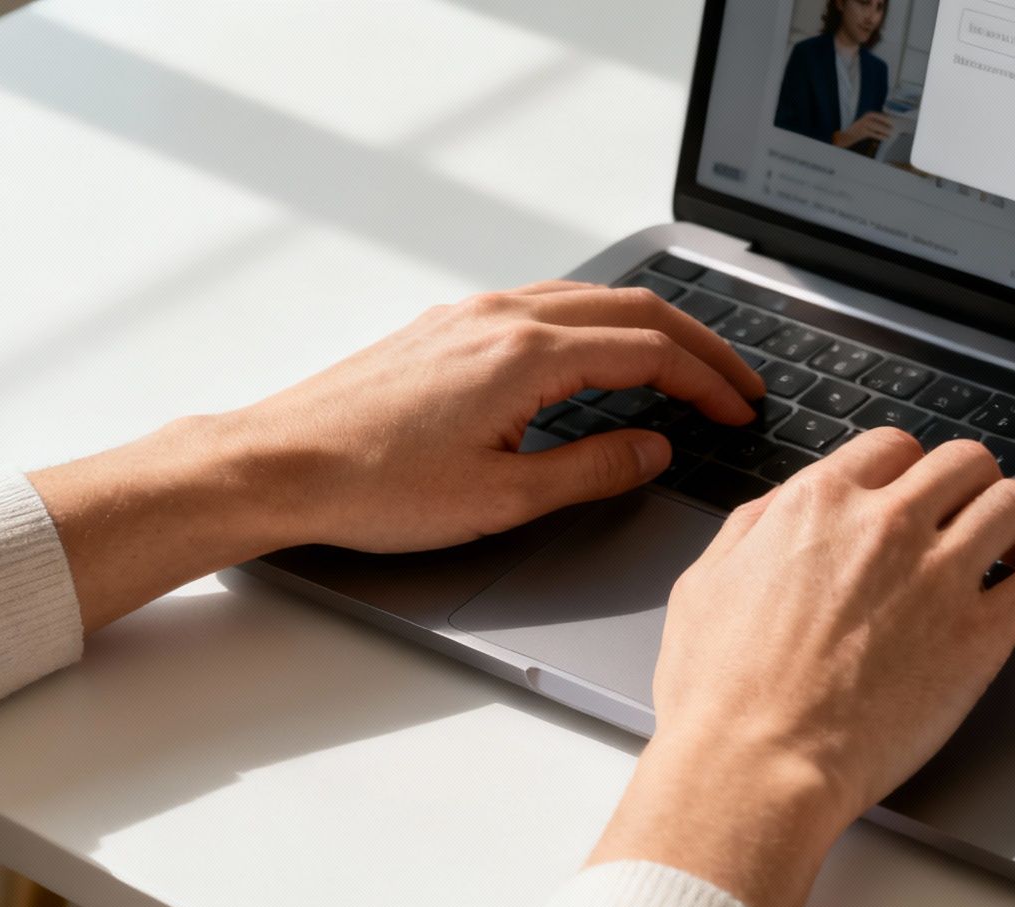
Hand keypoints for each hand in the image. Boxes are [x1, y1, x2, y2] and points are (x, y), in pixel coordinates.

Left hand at [32, 282, 764, 630]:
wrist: (274, 466)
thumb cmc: (371, 488)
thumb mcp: (502, 500)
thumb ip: (592, 470)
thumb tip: (652, 451)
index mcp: (526, 354)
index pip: (649, 352)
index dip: (708, 381)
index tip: (739, 409)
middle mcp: (501, 317)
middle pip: (631, 309)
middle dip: (696, 344)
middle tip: (737, 382)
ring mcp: (470, 314)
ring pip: (587, 298)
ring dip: (648, 329)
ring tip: (684, 367)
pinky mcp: (444, 327)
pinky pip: (544, 304)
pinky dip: (597, 324)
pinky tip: (599, 358)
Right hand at [588, 431, 1014, 906]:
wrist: (756, 765)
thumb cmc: (720, 695)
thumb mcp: (707, 583)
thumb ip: (755, 529)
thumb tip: (787, 508)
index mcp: (820, 504)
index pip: (894, 447)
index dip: (912, 470)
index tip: (920, 495)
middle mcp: (887, 526)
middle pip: (965, 462)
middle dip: (974, 485)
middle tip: (976, 515)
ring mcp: (939, 577)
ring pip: (1014, 505)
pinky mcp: (979, 637)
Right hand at [832, 111, 896, 149]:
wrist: (847, 135)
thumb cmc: (860, 130)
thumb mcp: (869, 124)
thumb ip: (878, 123)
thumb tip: (889, 126)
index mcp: (869, 115)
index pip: (881, 115)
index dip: (889, 118)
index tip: (896, 121)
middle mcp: (867, 118)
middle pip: (880, 120)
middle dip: (888, 124)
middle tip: (895, 127)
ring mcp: (864, 124)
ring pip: (877, 127)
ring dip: (885, 130)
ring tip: (891, 134)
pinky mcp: (862, 131)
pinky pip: (874, 134)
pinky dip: (880, 136)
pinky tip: (886, 138)